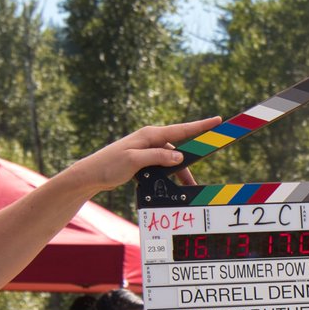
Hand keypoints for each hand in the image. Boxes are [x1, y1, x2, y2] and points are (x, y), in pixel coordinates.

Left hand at [62, 116, 222, 195]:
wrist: (90, 175)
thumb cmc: (109, 165)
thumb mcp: (134, 161)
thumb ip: (157, 157)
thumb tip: (179, 157)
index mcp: (150, 135)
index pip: (181, 130)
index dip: (201, 126)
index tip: (217, 120)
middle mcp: (150, 139)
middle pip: (179, 150)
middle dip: (189, 164)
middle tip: (196, 180)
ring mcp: (147, 150)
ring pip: (171, 161)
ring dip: (178, 174)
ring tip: (184, 189)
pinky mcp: (143, 160)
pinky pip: (162, 166)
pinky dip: (167, 176)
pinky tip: (168, 187)